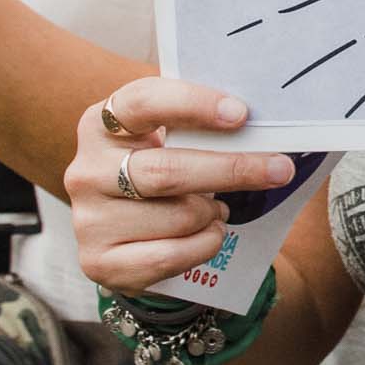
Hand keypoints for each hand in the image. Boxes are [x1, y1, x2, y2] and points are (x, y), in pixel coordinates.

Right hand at [62, 77, 293, 292]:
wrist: (126, 234)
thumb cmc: (159, 169)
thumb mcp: (167, 139)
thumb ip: (199, 126)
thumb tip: (266, 123)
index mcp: (100, 124)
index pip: (144, 102)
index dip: (193, 104)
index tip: (240, 114)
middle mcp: (86, 170)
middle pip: (167, 171)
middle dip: (231, 169)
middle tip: (279, 169)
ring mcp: (88, 219)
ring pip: (178, 216)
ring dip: (213, 212)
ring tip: (217, 207)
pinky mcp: (98, 262)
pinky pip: (170, 256)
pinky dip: (205, 244)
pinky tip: (209, 233)